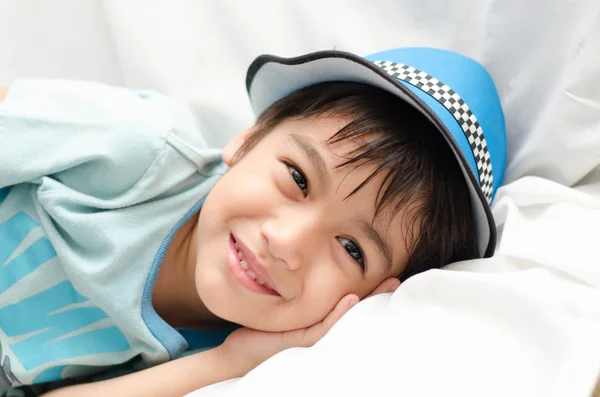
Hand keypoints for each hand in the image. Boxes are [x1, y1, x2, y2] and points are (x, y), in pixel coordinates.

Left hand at [219, 277, 399, 376]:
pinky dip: (339, 312)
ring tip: (386, 284)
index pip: (351, 305)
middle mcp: (323, 333)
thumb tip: (317, 279)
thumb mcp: (288, 314)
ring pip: (346, 319)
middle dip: (377, 296)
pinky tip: (351, 298)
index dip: (372, 292)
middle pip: (356, 313)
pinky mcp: (301, 341)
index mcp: (322, 324)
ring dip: (367, 302)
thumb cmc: (264, 336)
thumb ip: (305, 302)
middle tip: (396, 279)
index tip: (390, 275)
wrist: (239, 356)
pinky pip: (324, 326)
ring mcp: (315, 339)